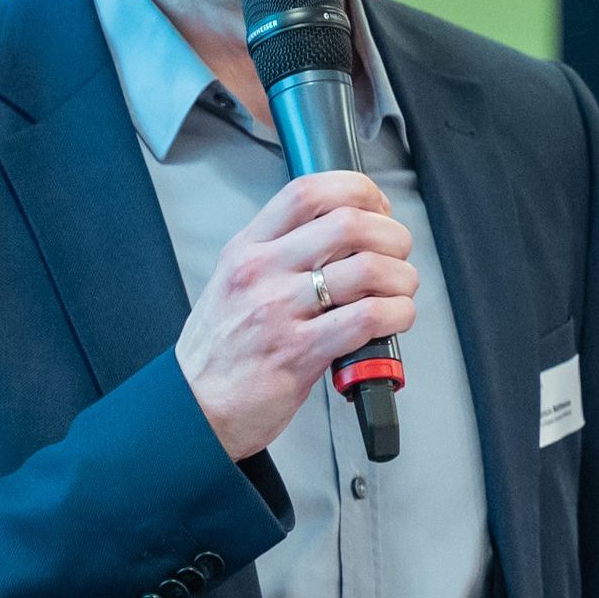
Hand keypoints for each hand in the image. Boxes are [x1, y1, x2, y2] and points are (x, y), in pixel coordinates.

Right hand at [173, 172, 418, 458]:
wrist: (196, 407)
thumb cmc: (220, 349)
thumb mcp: (234, 281)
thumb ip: (279, 253)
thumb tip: (344, 235)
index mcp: (247, 249)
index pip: (307, 192)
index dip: (358, 190)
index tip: (377, 207)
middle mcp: (261, 272)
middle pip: (347, 223)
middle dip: (391, 234)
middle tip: (398, 252)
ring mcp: (279, 311)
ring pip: (367, 269)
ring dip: (402, 277)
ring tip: (401, 290)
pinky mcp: (300, 352)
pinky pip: (368, 318)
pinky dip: (397, 313)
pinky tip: (395, 318)